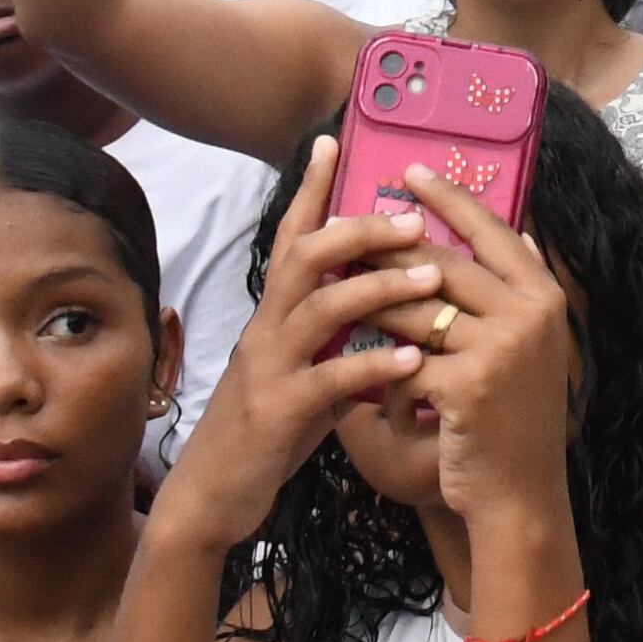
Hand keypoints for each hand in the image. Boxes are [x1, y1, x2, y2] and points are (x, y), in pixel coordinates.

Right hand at [148, 141, 466, 546]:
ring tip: (430, 281)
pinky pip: (326, 381)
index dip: (309, 192)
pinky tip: (410, 360)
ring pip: (318, 309)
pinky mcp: (275, 413)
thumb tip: (383, 314)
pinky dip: (370, 365)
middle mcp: (265, 332)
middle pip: (305, 259)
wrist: (212, 499)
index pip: (290, 240)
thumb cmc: (265, 436)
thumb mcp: (301, 376)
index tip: (332, 141)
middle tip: (414, 220)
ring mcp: (266, 370)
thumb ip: (332, 342)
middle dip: (359, 232)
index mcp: (273, 318)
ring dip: (378, 289)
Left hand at [378, 171, 582, 532]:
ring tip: (336, 290)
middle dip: (387, 248)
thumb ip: (517, 294)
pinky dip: (378, 364)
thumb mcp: (531, 349)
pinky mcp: (468, 384)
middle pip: (443, 264)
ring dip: (372, 305)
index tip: (410, 170)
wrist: (520, 496)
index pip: (492, 229)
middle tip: (344, 227)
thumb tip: (513, 232)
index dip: (448, 198)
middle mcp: (531, 313)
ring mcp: (502, 348)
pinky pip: (405, 358)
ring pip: (416, 309)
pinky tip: (356, 365)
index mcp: (545, 296)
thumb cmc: (514, 422)